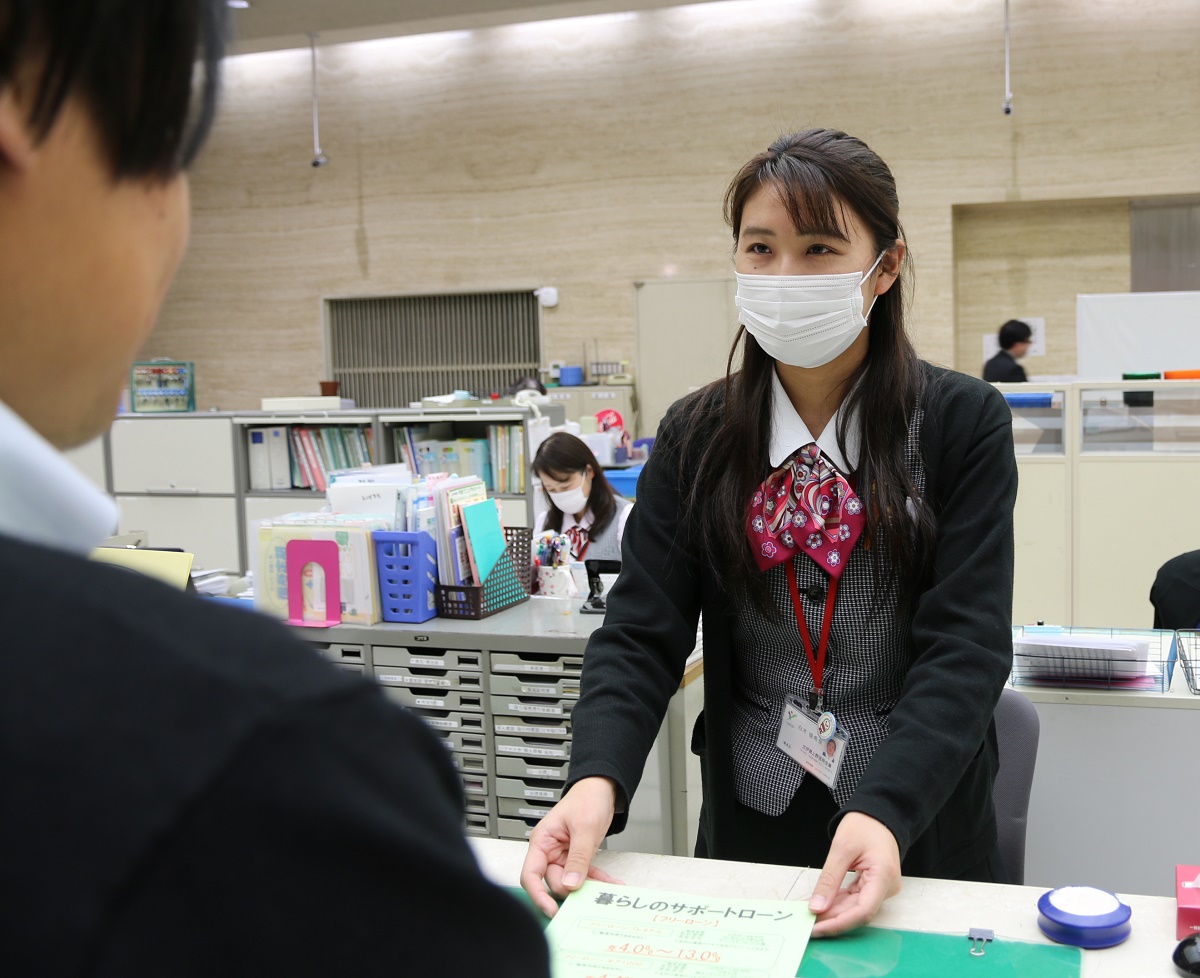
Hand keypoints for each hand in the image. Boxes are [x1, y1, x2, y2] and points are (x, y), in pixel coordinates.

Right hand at [519, 777, 623, 916]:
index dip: (538, 895)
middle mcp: (549, 851)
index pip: (531, 874)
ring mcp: (563, 856)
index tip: (551, 909)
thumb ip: (578, 857)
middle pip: (552, 882)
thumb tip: (571, 883)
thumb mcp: (584, 828)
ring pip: (571, 882)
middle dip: (571, 891)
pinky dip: (597, 880)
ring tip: (606, 891)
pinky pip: (584, 876)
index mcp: (542, 841)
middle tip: (589, 898)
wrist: (601, 788)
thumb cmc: (587, 798)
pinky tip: (610, 884)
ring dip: (588, 888)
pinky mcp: (577, 858)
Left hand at [807, 812, 901, 936]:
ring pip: (856, 908)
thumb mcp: (841, 848)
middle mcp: (887, 886)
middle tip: (806, 922)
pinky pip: (856, 899)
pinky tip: (821, 905)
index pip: (862, 911)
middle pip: (858, 912)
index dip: (838, 923)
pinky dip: (838, 903)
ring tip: (810, 914)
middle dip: (832, 919)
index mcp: (883, 875)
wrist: (878, 815)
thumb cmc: (864, 825)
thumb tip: (817, 906)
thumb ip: (829, 879)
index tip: (816, 927)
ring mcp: (882, 888)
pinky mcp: (875, 886)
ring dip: (833, 912)